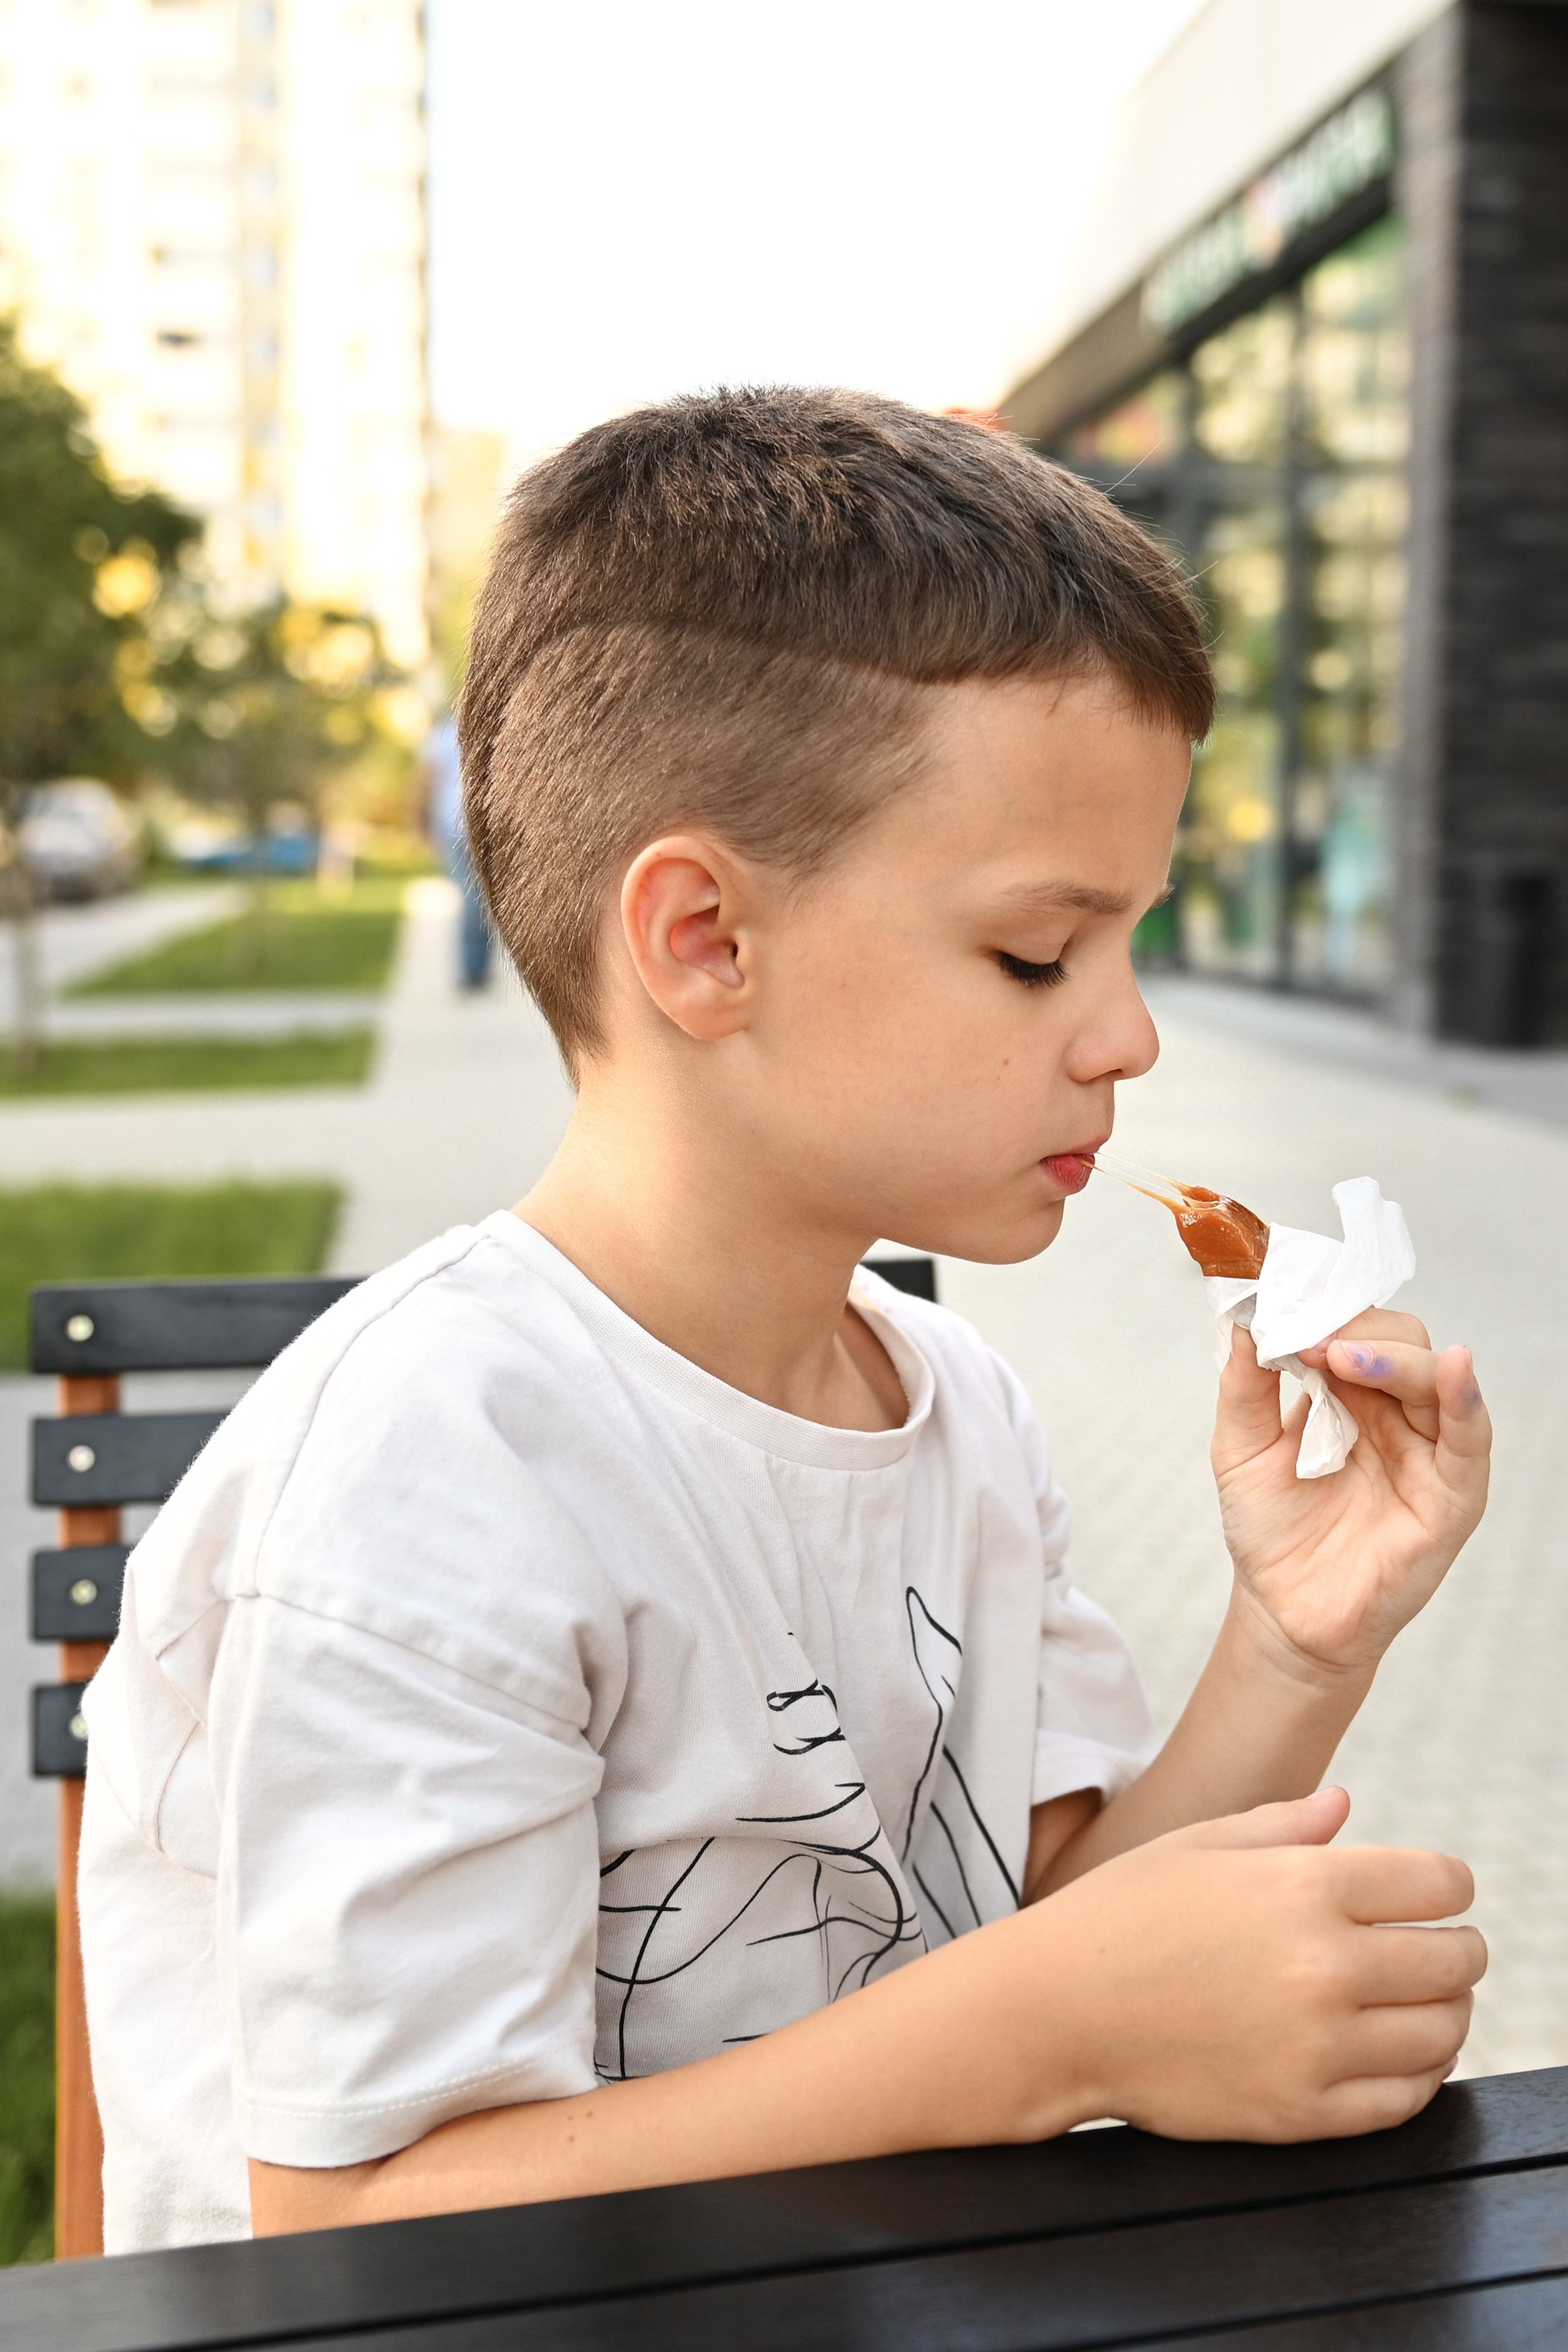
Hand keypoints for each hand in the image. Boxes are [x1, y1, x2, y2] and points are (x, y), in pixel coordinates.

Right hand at [1020, 1789, 1483, 2143]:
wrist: (1052, 2012)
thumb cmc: (1119, 1916)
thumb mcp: (1197, 1845)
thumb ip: (1284, 1824)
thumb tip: (1345, 1806)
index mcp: (1303, 1885)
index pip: (1440, 1883)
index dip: (1449, 1885)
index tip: (1435, 1895)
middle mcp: (1323, 1966)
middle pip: (1456, 1960)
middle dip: (1456, 1949)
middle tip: (1435, 1949)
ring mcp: (1315, 2046)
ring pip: (1444, 2034)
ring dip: (1445, 2014)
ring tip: (1417, 2002)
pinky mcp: (1301, 2113)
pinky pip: (1405, 2101)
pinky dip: (1418, 2076)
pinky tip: (1394, 2053)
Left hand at [1211, 1313, 1489, 1677]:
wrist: (1283, 1611)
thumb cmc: (1270, 1530)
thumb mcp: (1241, 1448)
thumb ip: (1245, 1385)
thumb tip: (1243, 1319)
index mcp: (1348, 1396)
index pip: (1354, 1331)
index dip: (1325, 1313)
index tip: (1285, 1306)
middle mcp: (1394, 1416)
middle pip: (1400, 1343)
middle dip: (1355, 1331)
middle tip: (1309, 1339)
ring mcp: (1426, 1452)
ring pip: (1433, 1378)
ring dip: (1392, 1358)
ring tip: (1342, 1355)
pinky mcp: (1452, 1494)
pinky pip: (1470, 1438)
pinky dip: (1465, 1398)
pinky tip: (1455, 1367)